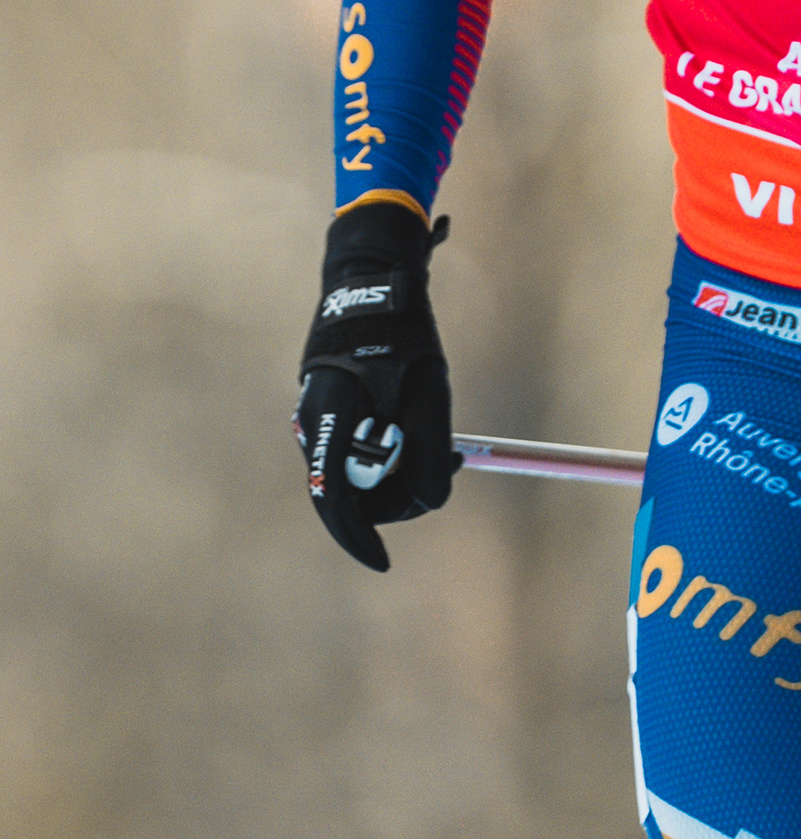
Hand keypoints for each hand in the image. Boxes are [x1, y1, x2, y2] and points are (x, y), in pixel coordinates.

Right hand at [294, 202, 458, 571]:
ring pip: (356, 470)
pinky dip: (388, 447)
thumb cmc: (403, 330)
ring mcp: (315, 416)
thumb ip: (429, 449)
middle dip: (399, 492)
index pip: (334, 502)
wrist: (372, 274)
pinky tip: (415, 422)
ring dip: (399, 466)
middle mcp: (311, 423)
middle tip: (451, 461)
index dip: (359, 539)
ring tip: (439, 433)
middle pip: (350, 491)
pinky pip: (356, 447)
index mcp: (329, 419)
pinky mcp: (329, 408)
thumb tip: (433, 503)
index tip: (384, 564)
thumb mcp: (428, 389)